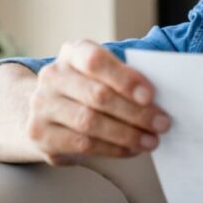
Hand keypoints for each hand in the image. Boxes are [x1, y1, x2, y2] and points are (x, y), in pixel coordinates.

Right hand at [27, 40, 170, 164]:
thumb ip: (126, 78)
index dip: (125, 78)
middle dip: (136, 112)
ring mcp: (42, 105)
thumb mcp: (104, 74)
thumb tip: (158, 99)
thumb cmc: (89, 87)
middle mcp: (52, 76)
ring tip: (151, 140)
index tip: (151, 96)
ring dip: (127, 134)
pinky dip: (112, 149)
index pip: (96, 60)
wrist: (46, 109)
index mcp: (72, 53)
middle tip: (162, 124)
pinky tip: (131, 149)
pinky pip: (81, 144)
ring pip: (89, 122)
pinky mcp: (40, 134)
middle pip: (98, 95)